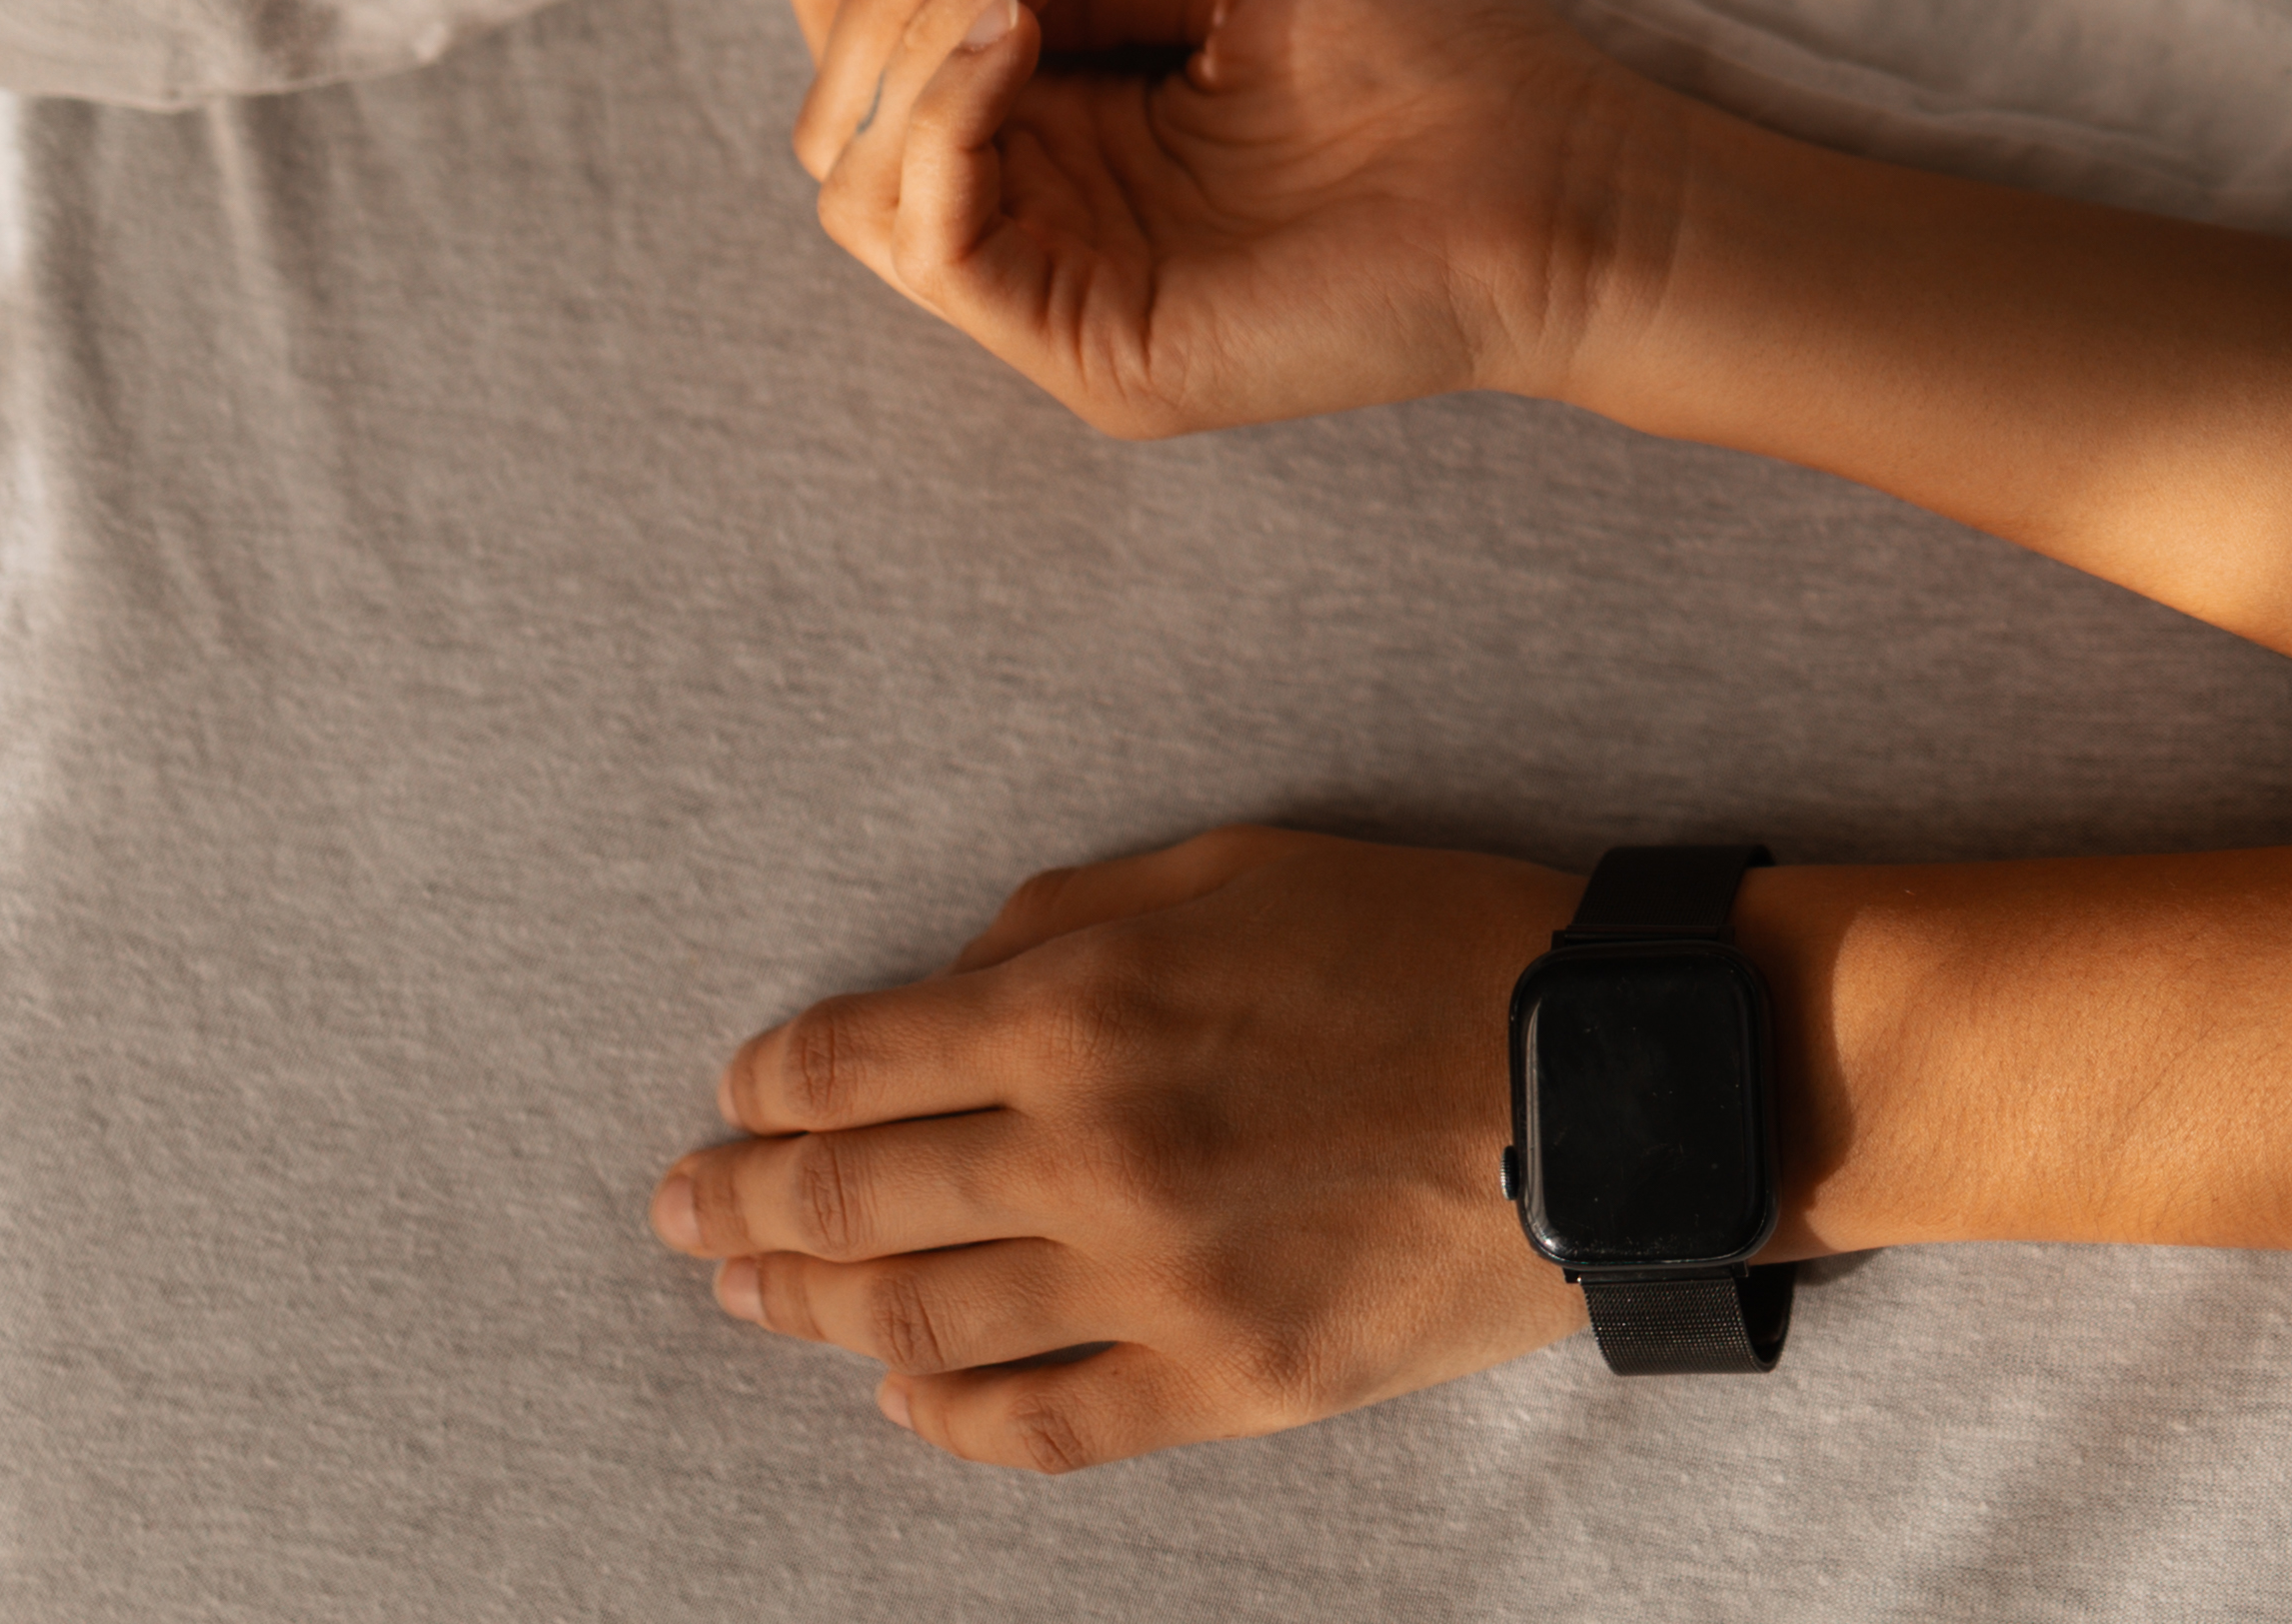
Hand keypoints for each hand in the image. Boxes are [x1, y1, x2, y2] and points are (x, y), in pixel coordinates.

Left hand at [650, 829, 1588, 1471]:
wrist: (1612, 1075)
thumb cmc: (1431, 941)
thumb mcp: (1237, 864)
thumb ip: (1069, 921)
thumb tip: (952, 988)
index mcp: (1084, 1010)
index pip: (851, 1065)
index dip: (765, 1086)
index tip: (732, 1097)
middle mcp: (1094, 1156)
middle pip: (853, 1203)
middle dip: (739, 1205)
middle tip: (679, 1209)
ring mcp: (1157, 1286)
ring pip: (921, 1324)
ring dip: (811, 1311)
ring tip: (753, 1296)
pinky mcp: (1230, 1381)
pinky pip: (1046, 1425)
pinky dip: (950, 1417)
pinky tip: (903, 1395)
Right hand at [777, 0, 1678, 435]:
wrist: (1571, 172)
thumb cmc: (1442, 74)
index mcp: (1083, 148)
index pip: (898, 75)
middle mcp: (1054, 230)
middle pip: (852, 128)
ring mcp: (1066, 303)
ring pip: (865, 189)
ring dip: (902, 51)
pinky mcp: (1096, 353)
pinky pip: (940, 251)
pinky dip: (942, 126)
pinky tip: (1008, 36)